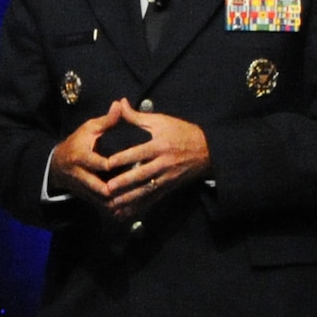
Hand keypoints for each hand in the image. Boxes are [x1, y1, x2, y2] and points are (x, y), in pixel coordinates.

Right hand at [49, 100, 129, 207]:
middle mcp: (81, 175)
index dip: (115, 166)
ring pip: (102, 201)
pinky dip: (115, 209)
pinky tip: (131, 209)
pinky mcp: (86, 198)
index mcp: (82, 157)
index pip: (100, 163)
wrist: (57, 165)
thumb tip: (120, 104)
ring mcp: (83, 189)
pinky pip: (102, 206)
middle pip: (100, 187)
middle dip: (119, 190)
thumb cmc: (77, 142)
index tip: (134, 164)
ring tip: (138, 201)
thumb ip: (107, 120)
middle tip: (140, 188)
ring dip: (119, 202)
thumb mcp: (89, 129)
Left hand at [100, 100, 211, 218]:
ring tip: (113, 205)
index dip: (123, 158)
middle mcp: (164, 163)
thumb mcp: (161, 121)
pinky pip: (153, 199)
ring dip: (129, 199)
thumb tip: (119, 103)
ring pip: (146, 190)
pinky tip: (127, 213)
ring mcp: (167, 177)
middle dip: (125, 183)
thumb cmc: (182, 132)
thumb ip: (137, 116)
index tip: (108, 163)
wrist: (209, 150)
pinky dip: (140, 207)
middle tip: (107, 189)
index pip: (139, 152)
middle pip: (142, 174)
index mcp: (160, 145)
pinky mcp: (169, 187)